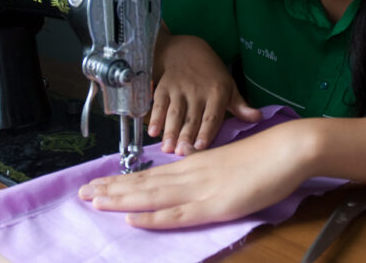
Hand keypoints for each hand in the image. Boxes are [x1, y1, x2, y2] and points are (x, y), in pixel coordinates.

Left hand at [78, 119, 313, 228]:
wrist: (285, 149)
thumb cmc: (260, 156)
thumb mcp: (225, 161)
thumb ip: (204, 169)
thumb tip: (188, 175)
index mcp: (192, 164)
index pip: (149, 174)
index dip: (121, 181)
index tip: (95, 184)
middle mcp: (190, 174)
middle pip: (143, 183)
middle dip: (110, 190)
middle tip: (80, 194)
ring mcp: (200, 189)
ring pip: (152, 196)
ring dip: (121, 200)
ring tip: (93, 202)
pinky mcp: (214, 204)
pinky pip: (178, 213)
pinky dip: (154, 216)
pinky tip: (133, 218)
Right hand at [149, 28, 261, 153]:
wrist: (185, 50)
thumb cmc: (211, 73)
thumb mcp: (229, 86)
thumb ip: (240, 106)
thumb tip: (258, 118)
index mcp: (217, 92)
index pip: (211, 116)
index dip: (206, 132)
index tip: (201, 147)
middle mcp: (197, 91)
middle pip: (191, 118)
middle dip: (186, 136)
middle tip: (182, 153)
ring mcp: (179, 89)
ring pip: (175, 113)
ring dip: (170, 131)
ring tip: (168, 148)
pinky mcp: (163, 87)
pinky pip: (159, 104)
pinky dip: (155, 117)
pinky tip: (153, 132)